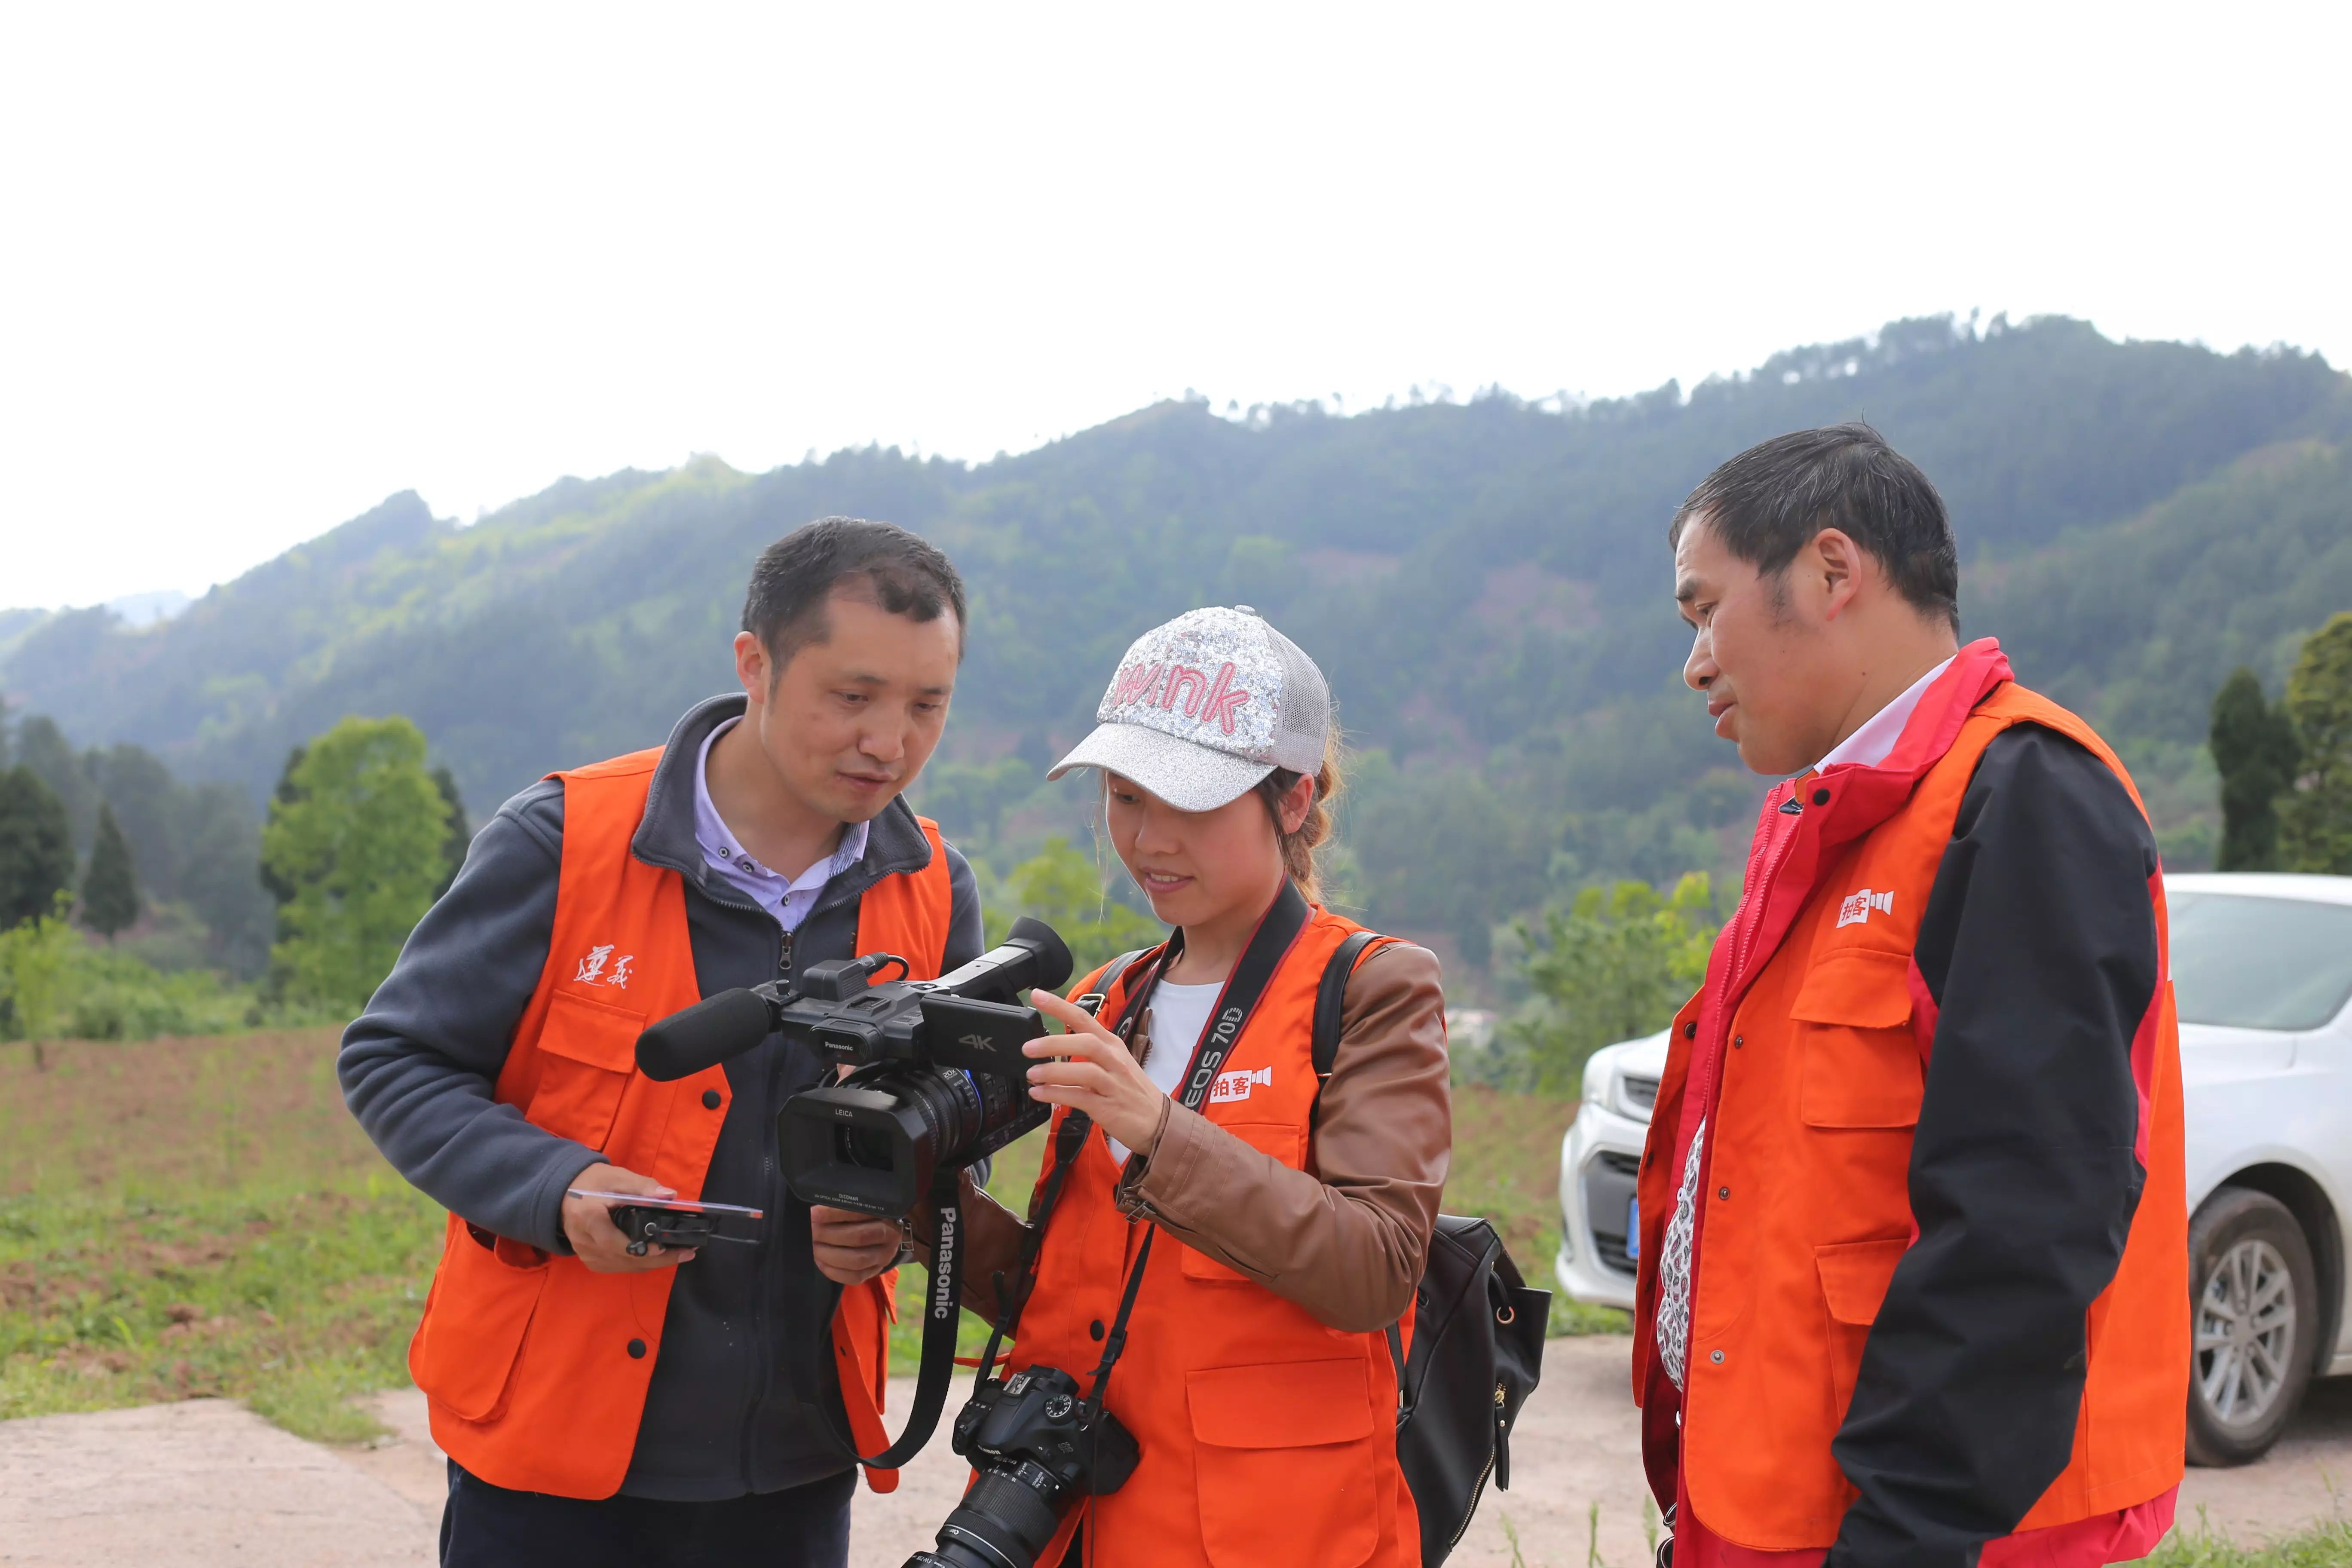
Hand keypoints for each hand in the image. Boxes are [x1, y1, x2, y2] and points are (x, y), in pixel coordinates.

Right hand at [561, 1162, 698, 1273]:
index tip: (663, 1247)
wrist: (565, 1194)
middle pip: (624, 1258)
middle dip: (658, 1258)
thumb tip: (669, 1196)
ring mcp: (587, 1255)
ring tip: (681, 1254)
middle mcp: (585, 1242)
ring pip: (624, 1266)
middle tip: (687, 1252)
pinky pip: (619, 1267)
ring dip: (653, 1263)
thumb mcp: (617, 1177)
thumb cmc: (593, 1183)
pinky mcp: (591, 1261)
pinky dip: (640, 1263)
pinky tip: (659, 1257)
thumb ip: (642, 1186)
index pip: (613, 1242)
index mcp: (588, 1219)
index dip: (639, 1248)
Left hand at [812, 1206, 903, 1284]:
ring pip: (857, 1260)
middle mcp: (890, 1234)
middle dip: (828, 1235)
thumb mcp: (859, 1205)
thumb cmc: (864, 1215)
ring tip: (813, 1246)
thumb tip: (815, 1212)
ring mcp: (885, 1255)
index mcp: (885, 1212)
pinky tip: (820, 1261)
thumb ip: (841, 1206)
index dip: (833, 1214)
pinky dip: (833, 1271)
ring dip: (829, 1254)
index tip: (813, 1215)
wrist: (885, 1233)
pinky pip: (855, 1277)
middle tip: (810, 1231)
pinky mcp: (876, 1270)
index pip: (858, 1213)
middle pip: (859, 1237)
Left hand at [1023, 988, 1166, 1157]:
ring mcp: (1113, 1084)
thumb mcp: (1113, 1063)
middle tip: (1028, 1048)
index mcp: (1111, 1045)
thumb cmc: (1130, 1090)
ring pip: (1085, 1071)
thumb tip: (1051, 1046)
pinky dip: (1057, 1095)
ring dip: (1054, 1071)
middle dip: (1055, 1043)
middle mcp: (1114, 1060)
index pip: (1085, 1018)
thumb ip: (1087, 1053)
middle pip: (1086, 1043)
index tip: (1037, 995)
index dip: (1060, 1006)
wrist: (1159, 1122)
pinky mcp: (1109, 1108)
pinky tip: (1039, 1094)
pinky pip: (1081, 1098)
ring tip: (1031, 1074)